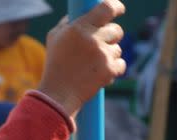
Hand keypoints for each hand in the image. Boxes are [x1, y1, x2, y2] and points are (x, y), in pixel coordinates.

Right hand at [37, 0, 126, 117]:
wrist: (58, 94)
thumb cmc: (55, 65)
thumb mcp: (55, 37)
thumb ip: (70, 22)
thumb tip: (85, 13)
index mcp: (79, 27)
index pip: (107, 8)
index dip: (116, 6)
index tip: (119, 9)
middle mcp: (93, 39)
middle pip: (117, 30)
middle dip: (112, 37)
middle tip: (102, 44)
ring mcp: (102, 55)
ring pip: (118, 49)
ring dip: (110, 55)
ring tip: (94, 65)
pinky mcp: (109, 70)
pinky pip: (121, 64)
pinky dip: (114, 69)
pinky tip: (101, 74)